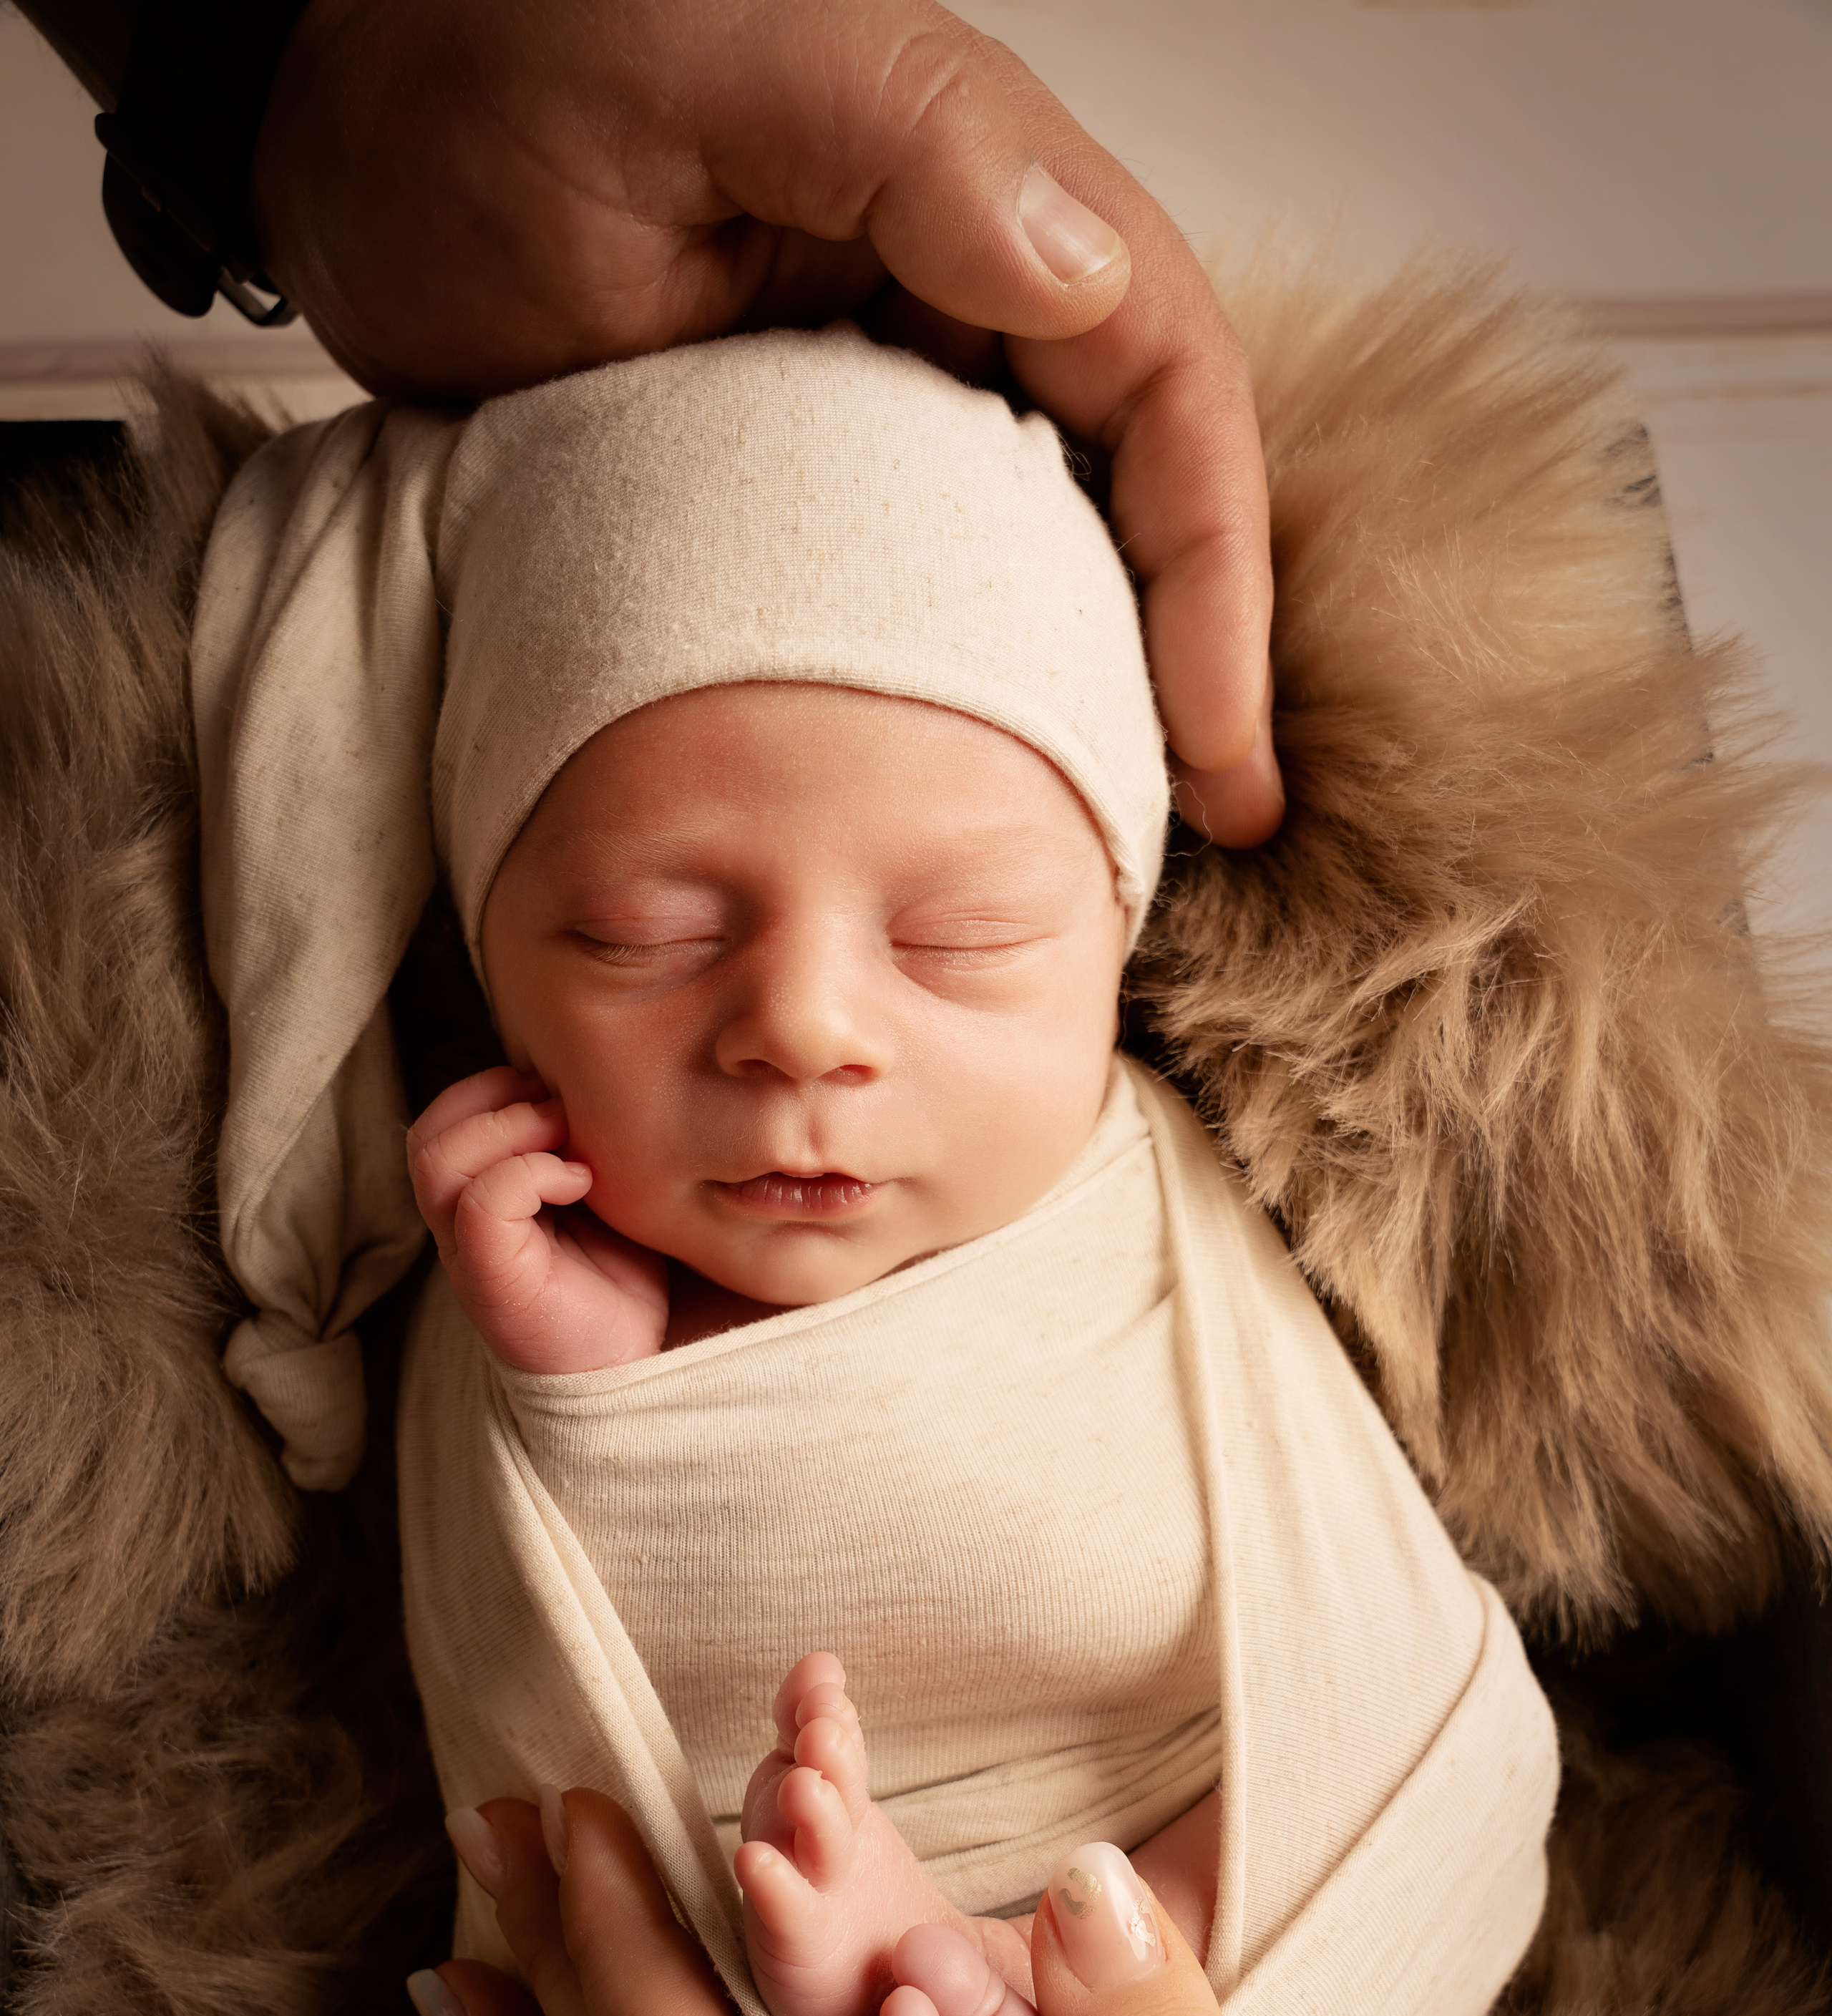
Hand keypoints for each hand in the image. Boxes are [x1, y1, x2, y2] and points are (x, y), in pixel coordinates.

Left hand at [252, 0, 1280, 845]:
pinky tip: (965, 779)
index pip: (1168, 389)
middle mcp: (957, 290)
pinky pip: (905, 587)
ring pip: (1033, 552)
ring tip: (1109, 834)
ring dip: (1082, 686)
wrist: (333, 129)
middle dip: (1185, 657)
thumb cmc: (491, 59)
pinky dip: (950, 683)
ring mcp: (872, 388)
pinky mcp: (786, 468)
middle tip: (1206, 824)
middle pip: (1131, 489)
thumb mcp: (708, 66)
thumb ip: (908, 143)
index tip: (1216, 737)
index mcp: (978, 192)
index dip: (1214, 573)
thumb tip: (1081, 277)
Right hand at [405, 1065, 669, 1373]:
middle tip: (564, 1113)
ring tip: (570, 1146)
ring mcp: (467, 1252)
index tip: (561, 1097)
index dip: (491, 1087)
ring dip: (510, 1129)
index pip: (442, 1119)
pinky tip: (581, 1184)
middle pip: (427, 1132)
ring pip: (437, 1157)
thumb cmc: (618, 1280)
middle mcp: (457, 1224)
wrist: (629, 1364)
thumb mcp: (598, 1193)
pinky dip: (533, 1172)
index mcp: (473, 1198)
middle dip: (495, 1097)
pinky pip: (481, 1200)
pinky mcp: (491, 1278)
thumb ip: (572, 1143)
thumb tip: (575, 1084)